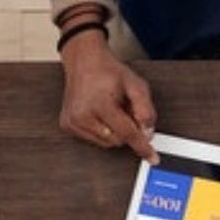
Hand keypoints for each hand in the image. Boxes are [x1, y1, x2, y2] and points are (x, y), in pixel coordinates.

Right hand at [58, 33, 158, 161]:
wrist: (84, 61)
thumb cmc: (109, 72)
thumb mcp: (136, 84)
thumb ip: (146, 109)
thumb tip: (147, 133)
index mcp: (101, 104)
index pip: (126, 133)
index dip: (142, 146)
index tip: (152, 158)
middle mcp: (83, 115)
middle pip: (117, 141)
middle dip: (126, 129)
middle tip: (125, 110)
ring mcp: (73, 122)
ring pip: (105, 143)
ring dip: (114, 131)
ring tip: (111, 110)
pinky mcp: (67, 125)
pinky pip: (93, 139)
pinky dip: (102, 131)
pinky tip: (99, 114)